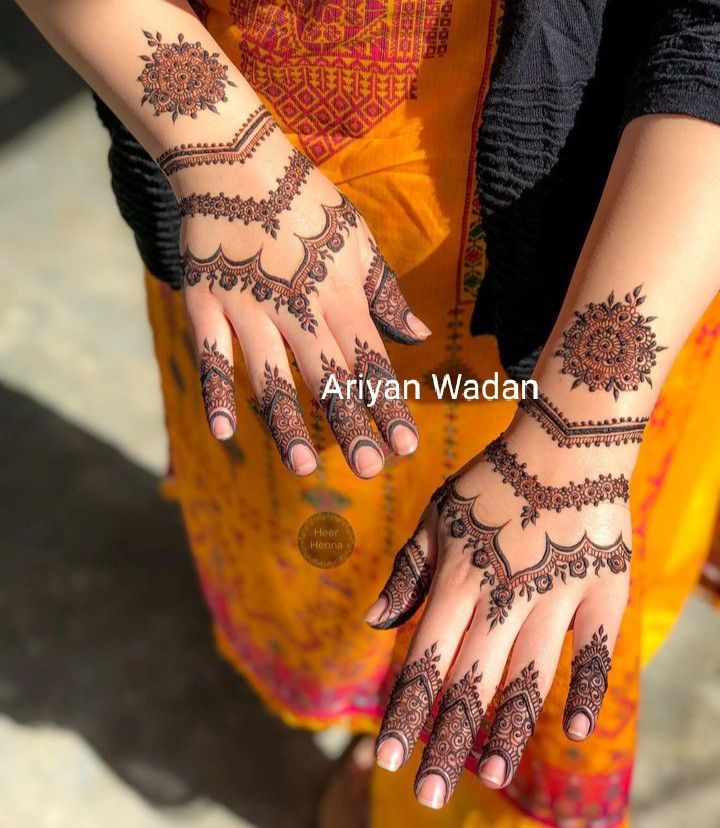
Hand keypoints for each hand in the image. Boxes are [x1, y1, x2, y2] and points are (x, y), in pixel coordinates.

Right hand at [164, 105, 429, 476]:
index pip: (371, 363)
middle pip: (328, 377)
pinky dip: (217, 394)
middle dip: (350, 426)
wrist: (234, 158)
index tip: (405, 448)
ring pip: (271, 376)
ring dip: (288, 423)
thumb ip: (385, 291)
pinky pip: (212, 355)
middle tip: (366, 470)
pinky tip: (225, 434)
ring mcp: (249, 307)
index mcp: (340, 294)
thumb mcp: (357, 238)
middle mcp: (299, 307)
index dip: (388, 407)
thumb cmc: (304, 201)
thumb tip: (418, 334)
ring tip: (301, 466)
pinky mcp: (207, 302)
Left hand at [365, 412, 632, 806]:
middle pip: (471, 681)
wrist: (563, 444)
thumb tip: (374, 622)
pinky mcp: (602, 591)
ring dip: (507, 729)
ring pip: (529, 676)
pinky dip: (588, 691)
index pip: (425, 659)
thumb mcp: (437, 517)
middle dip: (447, 741)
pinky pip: (597, 651)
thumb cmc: (491, 482)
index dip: (404, 711)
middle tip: (428, 796)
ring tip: (489, 776)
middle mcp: (503, 595)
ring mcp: (556, 595)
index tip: (385, 757)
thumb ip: (407, 572)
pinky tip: (574, 730)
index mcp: (458, 579)